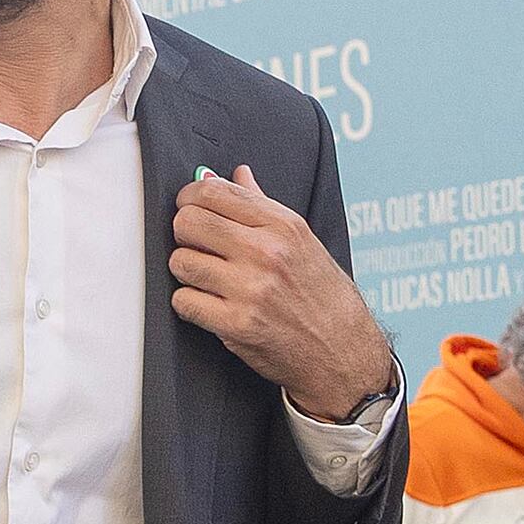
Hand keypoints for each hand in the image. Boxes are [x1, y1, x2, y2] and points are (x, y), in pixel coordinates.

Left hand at [168, 167, 393, 425]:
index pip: (214, 192)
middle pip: (189, 222)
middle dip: (184, 233)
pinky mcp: (237, 325)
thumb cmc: (321, 294)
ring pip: (180, 262)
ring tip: (205, 278)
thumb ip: (262, 205)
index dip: (189, 198)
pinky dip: (189, 303)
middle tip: (195, 245)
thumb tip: (236, 174)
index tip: (188, 207)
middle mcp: (266, 252)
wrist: (342, 349)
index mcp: (282, 225)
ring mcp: (251, 289)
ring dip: (186, 270)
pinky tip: (207, 304)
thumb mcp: (301, 240)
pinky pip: (183, 301)